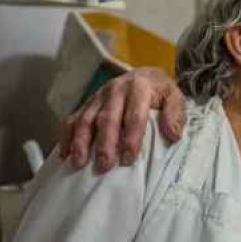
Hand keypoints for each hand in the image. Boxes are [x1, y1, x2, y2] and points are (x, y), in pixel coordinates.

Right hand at [59, 67, 186, 172]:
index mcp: (139, 87)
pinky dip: (67, 136)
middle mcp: (116, 90)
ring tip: (79, 162)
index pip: (135, 115)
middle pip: (107, 118)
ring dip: (81, 141)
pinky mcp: (87, 103)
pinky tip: (65, 154)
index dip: (131, 138)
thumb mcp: (175, 97)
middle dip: (105, 143)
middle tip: (104, 166)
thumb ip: (176, 114)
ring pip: (86, 119)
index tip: (128, 159)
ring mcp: (98, 96)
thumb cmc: (160, 93)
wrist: (145, 75)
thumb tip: (173, 134)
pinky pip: (72, 119)